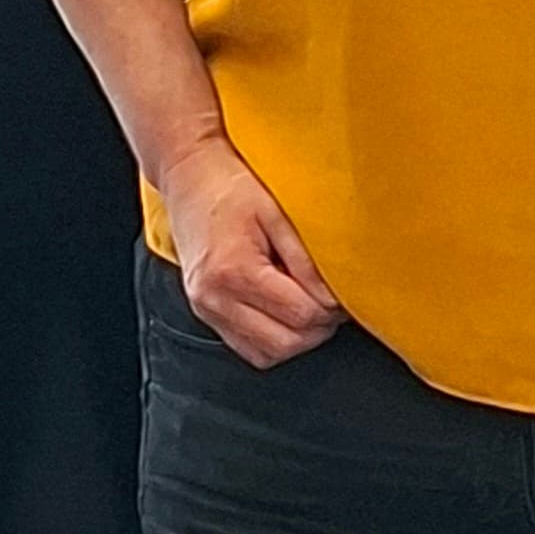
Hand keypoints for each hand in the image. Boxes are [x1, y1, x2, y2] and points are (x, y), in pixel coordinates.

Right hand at [157, 137, 342, 367]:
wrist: (190, 178)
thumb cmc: (233, 188)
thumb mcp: (278, 214)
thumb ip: (306, 259)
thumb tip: (334, 295)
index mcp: (233, 271)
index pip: (299, 314)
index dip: (331, 308)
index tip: (344, 293)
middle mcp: (214, 298)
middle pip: (284, 344)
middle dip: (317, 328)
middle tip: (332, 303)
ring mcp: (206, 309)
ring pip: (266, 355)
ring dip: (297, 339)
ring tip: (310, 307)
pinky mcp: (206, 313)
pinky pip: (248, 348)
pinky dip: (274, 340)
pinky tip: (285, 313)